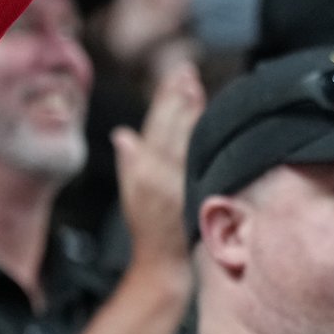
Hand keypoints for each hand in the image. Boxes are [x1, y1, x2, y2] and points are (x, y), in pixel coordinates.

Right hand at [112, 59, 203, 271]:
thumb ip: (129, 161)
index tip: (175, 76)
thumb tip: (123, 134)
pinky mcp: (193, 190)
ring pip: (186, 136)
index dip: (165, 99)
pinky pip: (198, 155)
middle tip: (187, 71)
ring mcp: (178, 180)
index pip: (154, 124)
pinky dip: (203, 135)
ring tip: (197, 86)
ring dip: (192, 109)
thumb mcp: (131, 194)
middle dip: (179, 97)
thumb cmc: (147, 229)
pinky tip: (210, 120)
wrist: (164, 261)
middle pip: (171, 125)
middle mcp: (159, 171)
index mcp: (142, 169)